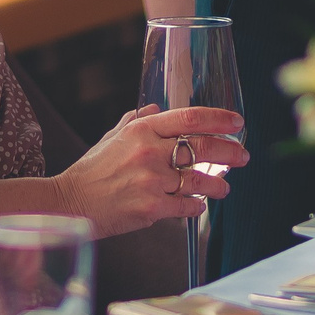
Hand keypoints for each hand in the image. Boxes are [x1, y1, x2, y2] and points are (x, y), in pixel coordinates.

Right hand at [53, 106, 247, 235]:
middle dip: (230, 152)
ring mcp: (152, 180)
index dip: (219, 119)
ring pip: (199, 180)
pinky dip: (197, 206)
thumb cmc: (91, 171)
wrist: (71, 203)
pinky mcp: (152, 207)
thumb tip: (155, 107)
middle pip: (202, 146)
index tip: (237, 122)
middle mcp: (149, 152)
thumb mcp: (111, 138)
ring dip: (218, 185)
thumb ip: (135, 121)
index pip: (189, 117)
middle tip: (242, 157)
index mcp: (140, 130)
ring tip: (224, 188)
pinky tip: (198, 205)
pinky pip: (187, 205)